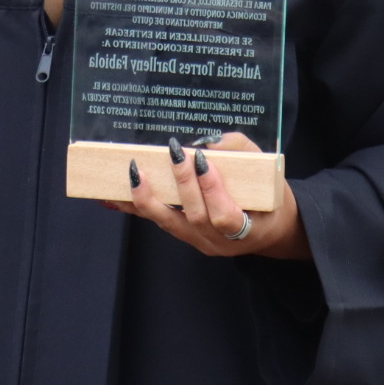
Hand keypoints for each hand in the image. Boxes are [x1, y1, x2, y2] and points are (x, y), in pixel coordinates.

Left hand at [111, 133, 310, 259]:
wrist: (270, 229)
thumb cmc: (269, 196)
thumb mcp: (266, 169)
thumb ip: (240, 151)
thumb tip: (207, 141)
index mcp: (249, 229)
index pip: (225, 217)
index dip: (211, 190)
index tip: (201, 160)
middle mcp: (222, 242)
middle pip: (195, 217)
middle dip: (182, 183)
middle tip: (172, 152)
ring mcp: (201, 242)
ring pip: (170, 224)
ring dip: (148, 199)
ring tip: (133, 174)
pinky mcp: (185, 236)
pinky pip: (160, 222)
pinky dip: (137, 207)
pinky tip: (113, 197)